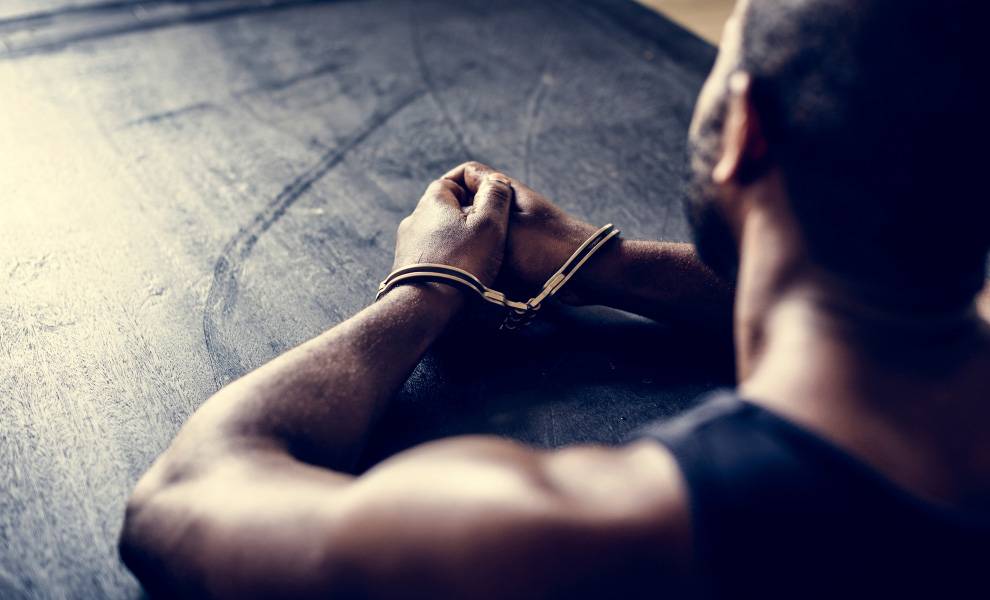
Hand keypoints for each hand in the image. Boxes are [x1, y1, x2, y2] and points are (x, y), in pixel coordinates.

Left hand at [393, 170, 512, 287]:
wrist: (425, 307)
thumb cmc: (461, 263)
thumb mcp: (489, 223)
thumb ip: (496, 196)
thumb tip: (496, 179)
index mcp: (432, 202)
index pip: (451, 181)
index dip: (473, 187)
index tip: (491, 202)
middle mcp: (414, 220)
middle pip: (444, 209)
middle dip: (467, 216)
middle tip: (491, 231)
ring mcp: (407, 246)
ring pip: (438, 234)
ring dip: (457, 239)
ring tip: (479, 255)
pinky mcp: (406, 269)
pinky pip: (431, 255)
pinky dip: (447, 258)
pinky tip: (461, 272)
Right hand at [450, 162, 608, 304]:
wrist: (584, 273)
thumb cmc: (543, 248)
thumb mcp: (501, 228)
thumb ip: (473, 217)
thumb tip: (446, 217)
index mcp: (504, 190)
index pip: (466, 173)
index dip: (448, 187)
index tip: (434, 212)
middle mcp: (509, 206)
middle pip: (471, 207)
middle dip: (459, 225)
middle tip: (445, 245)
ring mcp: (516, 230)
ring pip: (481, 235)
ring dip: (474, 249)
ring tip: (464, 263)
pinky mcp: (522, 253)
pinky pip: (494, 255)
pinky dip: (488, 265)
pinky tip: (481, 278)